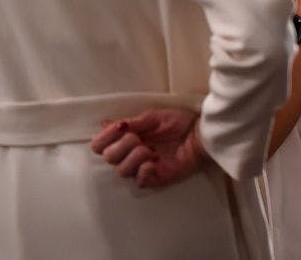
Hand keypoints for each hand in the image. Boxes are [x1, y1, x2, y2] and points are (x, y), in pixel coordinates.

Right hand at [90, 108, 207, 187]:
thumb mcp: (153, 117)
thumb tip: (105, 123)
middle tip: (138, 138)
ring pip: (121, 171)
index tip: (119, 127)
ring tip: (150, 150)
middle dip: (121, 146)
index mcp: (126, 138)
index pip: (100, 145)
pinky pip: (139, 182)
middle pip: (108, 158)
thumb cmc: (178, 122)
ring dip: (133, 157)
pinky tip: (154, 162)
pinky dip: (143, 171)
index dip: (103, 138)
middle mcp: (130, 154)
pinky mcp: (155, 178)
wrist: (200, 132)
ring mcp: (142, 168)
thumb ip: (131, 122)